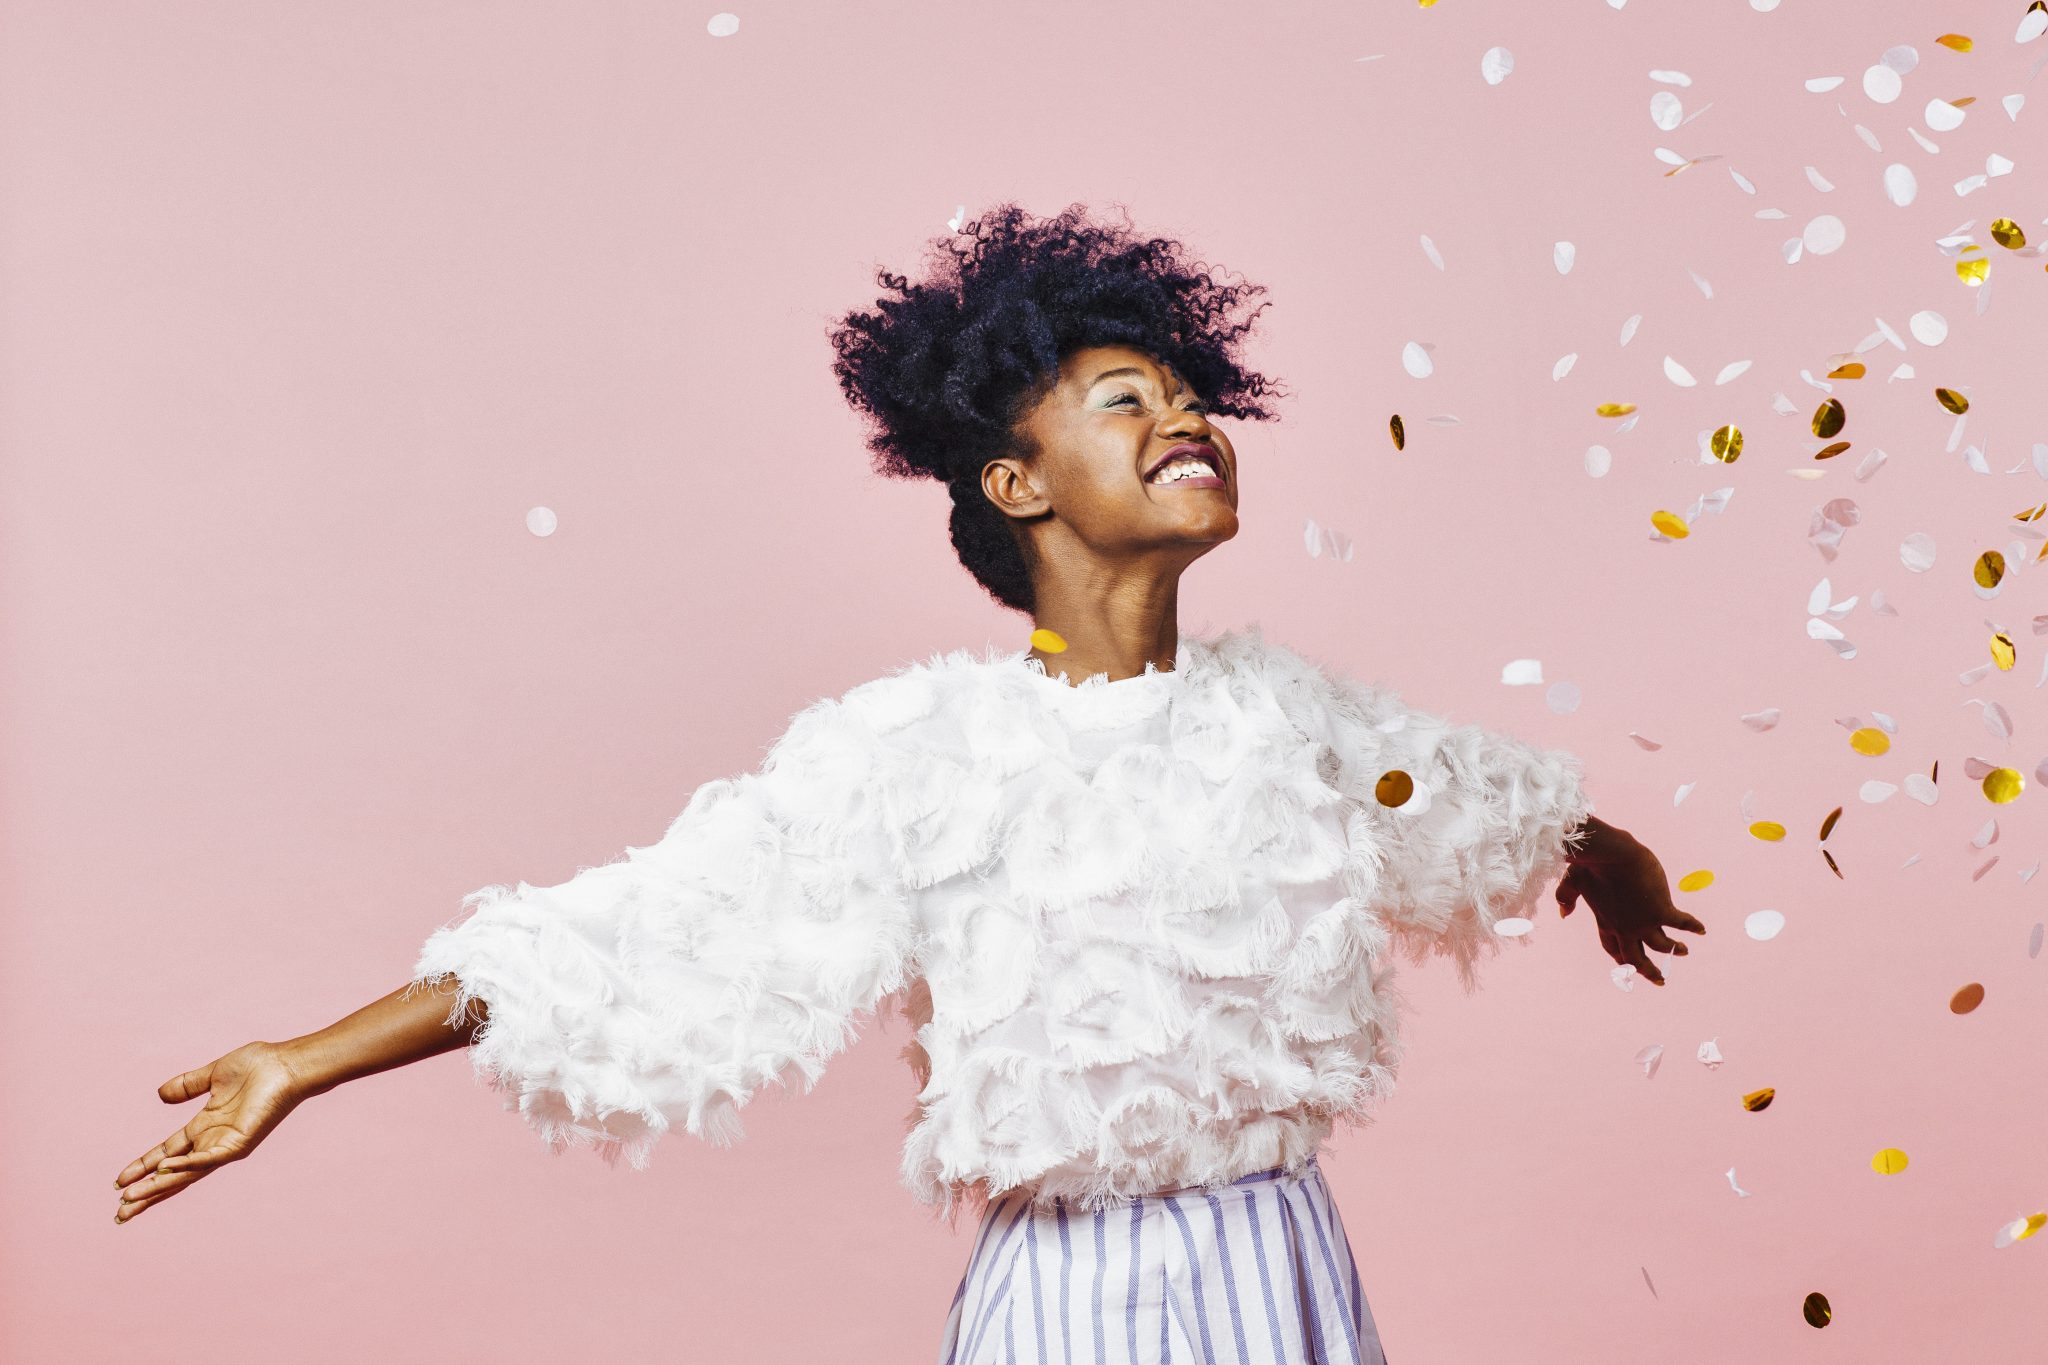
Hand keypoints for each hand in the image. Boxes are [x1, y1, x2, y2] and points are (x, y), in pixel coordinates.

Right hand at [113, 1041, 310, 1223]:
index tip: (119, 1183)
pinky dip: (186, 1166)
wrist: (288, 1062)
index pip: (167, 1153)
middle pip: (172, 1173)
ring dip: (157, 1186)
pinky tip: (164, 1172)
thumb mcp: (213, 1075)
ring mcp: (226, 1145)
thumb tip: (161, 1094)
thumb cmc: (259, 1066)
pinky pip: (208, 1158)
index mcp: (205, 1127)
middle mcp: (213, 1141)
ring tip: (130, 1201)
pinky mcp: (240, 1143)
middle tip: (120, 1213)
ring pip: (185, 1173)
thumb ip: (187, 1085)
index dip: (143, 1167)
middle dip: (146, 1192)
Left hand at [1556, 825, 1705, 986]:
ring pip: (1661, 947)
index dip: (1621, 959)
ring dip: (1674, 950)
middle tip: (1660, 981)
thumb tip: (1563, 913)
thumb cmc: (1591, 864)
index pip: (1613, 948)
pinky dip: (1692, 927)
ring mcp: (1644, 922)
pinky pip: (1681, 924)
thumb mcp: (1573, 881)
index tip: (1628, 966)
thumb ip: (1566, 897)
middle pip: (1636, 959)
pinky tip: (1702, 930)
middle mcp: (1624, 928)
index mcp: (1605, 920)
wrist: (1611, 854)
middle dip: (1648, 972)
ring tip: (1684, 952)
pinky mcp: (1661, 911)